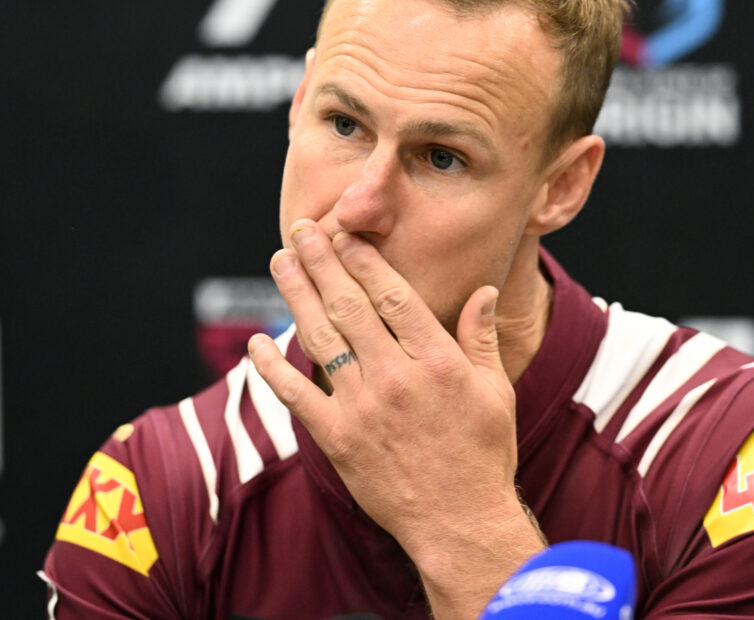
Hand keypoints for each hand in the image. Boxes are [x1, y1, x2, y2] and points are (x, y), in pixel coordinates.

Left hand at [249, 220, 543, 617]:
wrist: (460, 522)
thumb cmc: (484, 455)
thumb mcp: (496, 391)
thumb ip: (481, 337)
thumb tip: (483, 290)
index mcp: (438, 360)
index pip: (393, 295)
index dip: (364, 260)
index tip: (346, 234)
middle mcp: (397, 378)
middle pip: (350, 306)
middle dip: (322, 262)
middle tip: (302, 231)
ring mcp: (363, 409)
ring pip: (321, 339)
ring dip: (297, 295)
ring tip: (281, 262)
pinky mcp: (338, 440)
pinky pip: (298, 396)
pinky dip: (273, 368)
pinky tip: (257, 342)